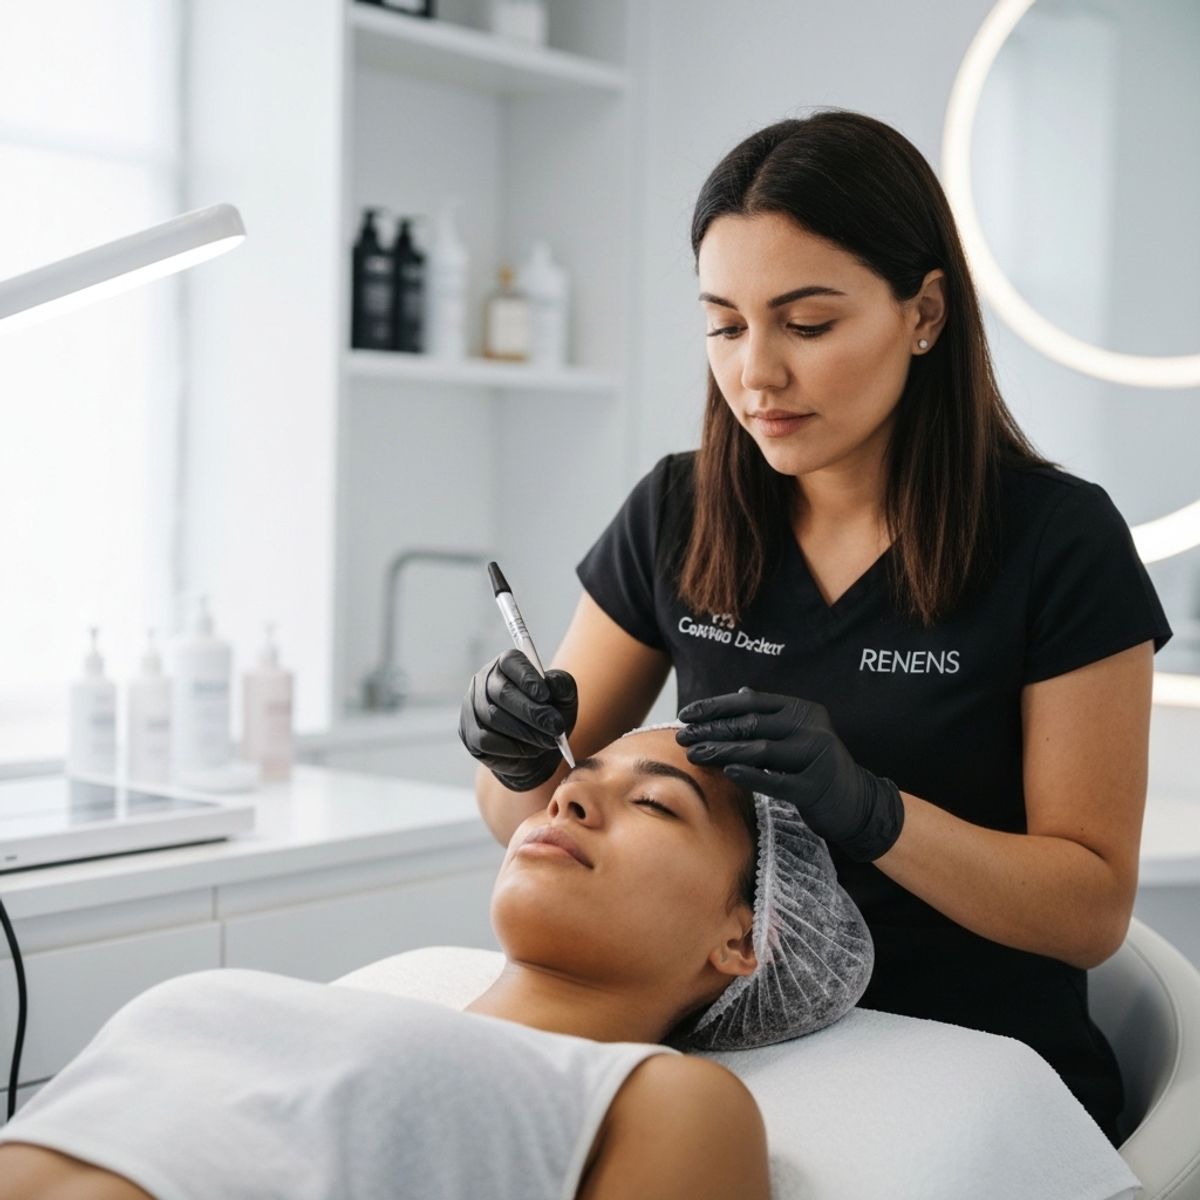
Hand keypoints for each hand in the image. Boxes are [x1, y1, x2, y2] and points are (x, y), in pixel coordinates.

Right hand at [458, 649, 578, 791]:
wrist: (538, 747)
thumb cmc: (550, 714)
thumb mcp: (564, 698)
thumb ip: (561, 685)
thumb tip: (550, 683)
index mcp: (507, 664)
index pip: (511, 661)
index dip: (527, 678)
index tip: (545, 695)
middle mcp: (484, 680)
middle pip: (502, 692)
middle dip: (532, 712)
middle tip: (556, 727)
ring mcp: (472, 706)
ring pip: (494, 718)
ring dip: (526, 732)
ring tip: (548, 741)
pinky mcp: (469, 732)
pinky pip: (486, 740)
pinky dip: (511, 747)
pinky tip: (529, 750)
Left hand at [676, 686, 903, 862]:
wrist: (856, 802)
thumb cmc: (816, 766)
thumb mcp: (799, 734)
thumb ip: (772, 715)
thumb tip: (741, 692)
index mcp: (803, 710)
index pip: (752, 702)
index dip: (716, 707)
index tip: (687, 714)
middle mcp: (812, 728)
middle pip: (752, 725)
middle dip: (712, 730)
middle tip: (682, 736)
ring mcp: (816, 756)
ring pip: (761, 750)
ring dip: (723, 752)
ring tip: (694, 755)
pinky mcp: (816, 787)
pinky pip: (776, 781)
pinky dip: (750, 775)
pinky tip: (727, 772)